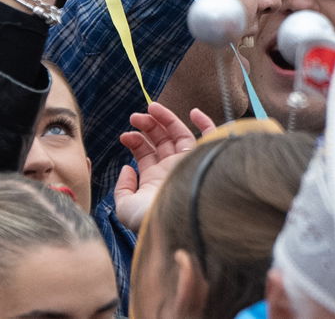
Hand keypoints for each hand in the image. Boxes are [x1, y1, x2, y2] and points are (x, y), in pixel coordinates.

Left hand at [113, 102, 215, 231]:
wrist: (178, 226)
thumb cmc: (151, 221)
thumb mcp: (126, 208)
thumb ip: (122, 189)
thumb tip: (128, 168)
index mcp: (156, 181)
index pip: (146, 153)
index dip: (135, 140)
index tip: (124, 136)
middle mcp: (173, 171)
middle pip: (161, 141)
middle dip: (147, 126)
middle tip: (135, 117)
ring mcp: (189, 164)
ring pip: (180, 135)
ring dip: (166, 119)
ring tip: (151, 107)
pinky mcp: (205, 160)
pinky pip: (212, 139)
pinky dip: (206, 124)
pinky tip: (194, 112)